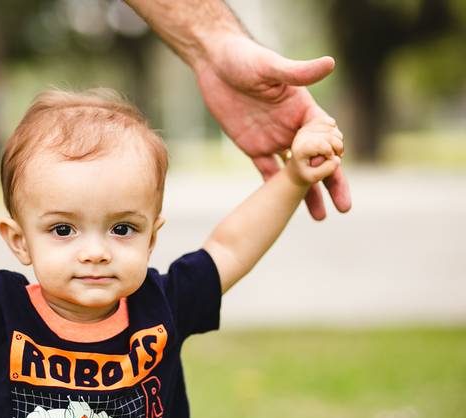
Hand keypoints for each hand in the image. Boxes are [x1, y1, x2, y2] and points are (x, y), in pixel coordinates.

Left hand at [195, 32, 350, 218]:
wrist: (214, 64)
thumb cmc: (245, 58)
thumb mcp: (271, 67)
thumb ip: (299, 72)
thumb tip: (330, 63)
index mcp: (304, 110)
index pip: (327, 137)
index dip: (334, 153)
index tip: (336, 168)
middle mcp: (293, 128)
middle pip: (319, 160)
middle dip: (332, 182)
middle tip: (345, 207)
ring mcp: (274, 139)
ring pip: (296, 172)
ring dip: (308, 194)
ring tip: (321, 217)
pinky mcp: (252, 147)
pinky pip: (267, 172)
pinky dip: (276, 189)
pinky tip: (284, 209)